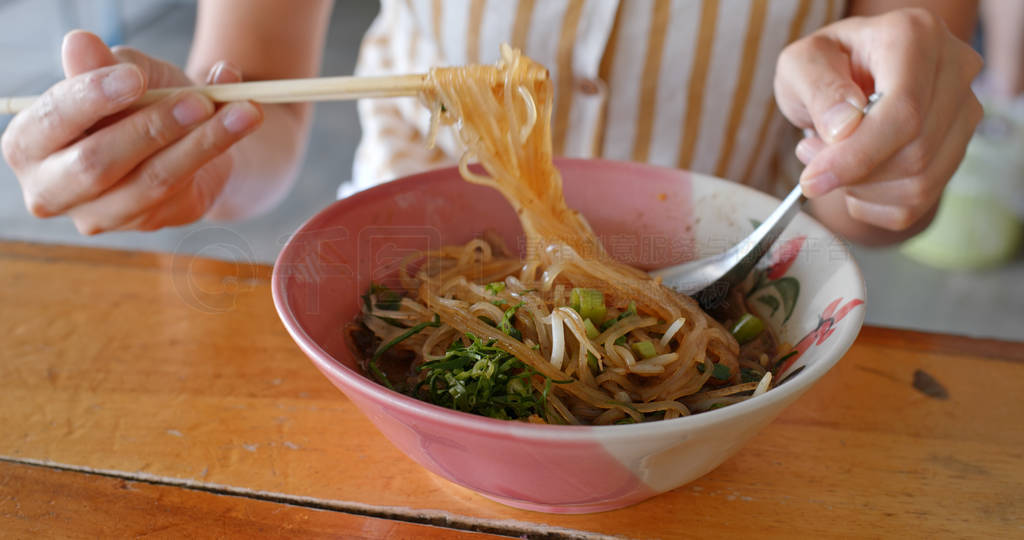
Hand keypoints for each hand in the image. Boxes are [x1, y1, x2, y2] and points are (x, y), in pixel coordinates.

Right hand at [1, 30, 262, 233]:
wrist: (184, 132)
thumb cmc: (139, 99)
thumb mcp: (121, 71)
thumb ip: (102, 65)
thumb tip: (80, 45)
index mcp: (30, 143)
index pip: (53, 121)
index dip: (91, 98)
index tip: (134, 77)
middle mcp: (54, 189)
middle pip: (98, 164)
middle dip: (151, 128)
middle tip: (199, 100)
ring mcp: (101, 215)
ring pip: (152, 179)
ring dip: (202, 141)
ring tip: (243, 110)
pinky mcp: (148, 222)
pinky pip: (184, 187)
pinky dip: (217, 149)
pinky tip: (243, 121)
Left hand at [774, 8, 983, 230]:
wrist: (847, 76)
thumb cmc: (825, 65)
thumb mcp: (801, 64)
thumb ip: (818, 89)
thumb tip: (844, 127)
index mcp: (915, 37)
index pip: (904, 112)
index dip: (857, 156)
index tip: (813, 179)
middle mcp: (955, 70)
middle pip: (915, 152)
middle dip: (853, 172)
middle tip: (811, 156)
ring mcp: (964, 112)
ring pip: (921, 182)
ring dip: (862, 189)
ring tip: (829, 159)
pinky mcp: (958, 149)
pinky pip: (919, 201)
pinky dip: (875, 203)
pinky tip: (855, 177)